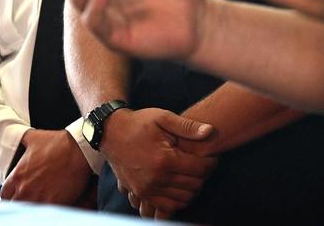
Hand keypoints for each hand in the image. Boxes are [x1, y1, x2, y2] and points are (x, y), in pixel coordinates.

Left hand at [0, 128, 91, 204]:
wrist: (82, 149)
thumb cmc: (60, 143)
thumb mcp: (35, 137)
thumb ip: (21, 141)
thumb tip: (15, 140)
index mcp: (18, 176)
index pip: (5, 194)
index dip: (11, 192)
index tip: (17, 190)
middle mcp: (26, 190)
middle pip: (15, 204)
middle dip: (21, 199)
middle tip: (31, 193)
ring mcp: (40, 198)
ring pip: (28, 208)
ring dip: (33, 203)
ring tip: (42, 196)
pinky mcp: (55, 203)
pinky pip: (44, 211)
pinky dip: (47, 206)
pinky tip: (52, 198)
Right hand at [100, 107, 216, 218]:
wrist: (111, 133)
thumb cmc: (139, 123)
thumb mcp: (164, 118)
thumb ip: (188, 126)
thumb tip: (210, 131)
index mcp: (164, 159)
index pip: (199, 169)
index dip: (211, 163)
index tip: (213, 156)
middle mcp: (155, 178)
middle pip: (193, 185)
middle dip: (204, 175)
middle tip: (205, 165)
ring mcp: (147, 189)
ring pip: (182, 198)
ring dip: (193, 188)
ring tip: (194, 174)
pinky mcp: (141, 193)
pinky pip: (166, 205)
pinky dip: (178, 199)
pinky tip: (181, 186)